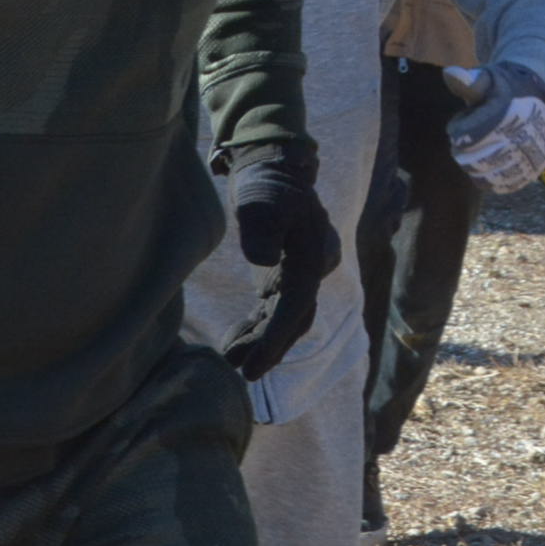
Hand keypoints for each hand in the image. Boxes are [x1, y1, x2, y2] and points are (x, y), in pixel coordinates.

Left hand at [219, 147, 335, 381]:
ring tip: (232, 365)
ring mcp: (296, 276)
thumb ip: (262, 227)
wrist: (272, 169)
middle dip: (271, 349)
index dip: (277, 337)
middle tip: (246, 376)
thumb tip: (262, 260)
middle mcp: (310, 271)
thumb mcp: (261, 199)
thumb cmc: (265, 184)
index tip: (256, 363)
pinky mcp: (280, 278)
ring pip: (282, 320)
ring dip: (260, 343)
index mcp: (311, 257)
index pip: (296, 306)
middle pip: (294, 320)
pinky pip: (271, 312)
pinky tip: (233, 347)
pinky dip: (255, 330)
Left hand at [443, 64, 544, 193]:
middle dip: (463, 150)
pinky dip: (489, 180)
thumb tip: (449, 73)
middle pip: (470, 160)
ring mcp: (529, 157)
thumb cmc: (509, 91)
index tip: (466, 118)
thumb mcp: (492, 79)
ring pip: (484, 177)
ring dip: (474, 166)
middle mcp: (521, 138)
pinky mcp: (532, 171)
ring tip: (482, 149)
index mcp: (507, 114)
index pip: (463, 137)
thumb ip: (470, 81)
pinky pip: (501, 186)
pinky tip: (490, 165)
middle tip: (471, 137)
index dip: (457, 129)